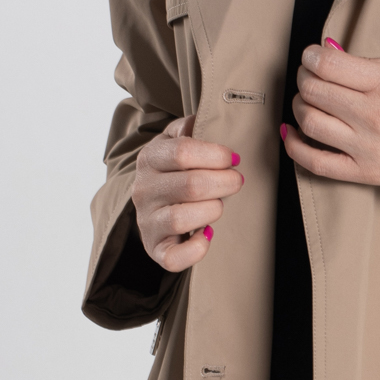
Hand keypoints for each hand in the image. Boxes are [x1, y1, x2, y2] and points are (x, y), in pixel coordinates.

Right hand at [133, 116, 244, 270]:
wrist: (153, 204)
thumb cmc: (173, 169)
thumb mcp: (175, 140)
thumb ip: (189, 126)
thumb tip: (202, 122)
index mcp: (150, 158)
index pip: (183, 152)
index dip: (216, 155)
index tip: (233, 158)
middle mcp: (143, 190)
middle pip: (191, 185)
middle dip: (224, 182)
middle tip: (236, 181)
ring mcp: (147, 221)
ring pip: (182, 218)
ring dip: (212, 210)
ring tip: (218, 205)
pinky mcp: (156, 249)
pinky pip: (174, 257)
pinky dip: (196, 248)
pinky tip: (208, 235)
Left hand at [283, 42, 379, 211]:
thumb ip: (373, 60)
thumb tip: (332, 53)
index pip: (328, 64)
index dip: (311, 56)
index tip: (312, 56)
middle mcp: (375, 115)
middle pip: (313, 90)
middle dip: (304, 77)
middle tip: (310, 75)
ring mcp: (368, 148)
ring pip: (309, 121)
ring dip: (299, 105)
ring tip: (307, 100)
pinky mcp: (366, 174)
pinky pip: (316, 163)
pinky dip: (295, 146)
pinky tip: (291, 133)